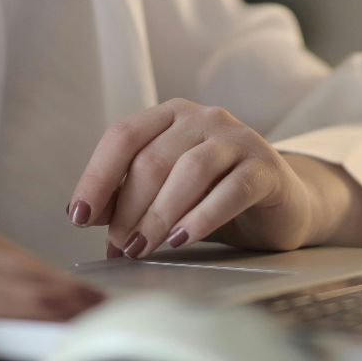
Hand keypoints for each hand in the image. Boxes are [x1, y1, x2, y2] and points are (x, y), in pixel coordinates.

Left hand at [65, 98, 328, 258]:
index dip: (97, 176)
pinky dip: (202, 216)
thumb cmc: (214, 195)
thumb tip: (85, 215)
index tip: (79, 215)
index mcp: (171, 115)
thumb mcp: (166, 193)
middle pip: (153, 159)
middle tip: (120, 245)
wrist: (282, 203)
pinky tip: (181, 239)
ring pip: (189, 171)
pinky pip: (230, 189)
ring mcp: (237, 138)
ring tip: (143, 247)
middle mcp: (203, 117)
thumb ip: (129, 197)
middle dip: (129, 208)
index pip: (123, 136)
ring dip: (159, 214)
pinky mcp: (266, 167)